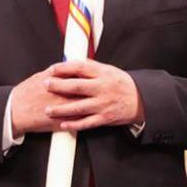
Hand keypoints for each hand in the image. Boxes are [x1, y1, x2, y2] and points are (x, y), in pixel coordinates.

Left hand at [11, 60, 141, 135]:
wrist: (140, 99)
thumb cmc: (121, 84)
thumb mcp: (108, 70)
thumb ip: (90, 67)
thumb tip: (71, 62)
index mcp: (102, 74)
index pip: (79, 68)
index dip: (63, 68)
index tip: (51, 69)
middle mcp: (102, 88)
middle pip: (76, 87)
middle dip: (58, 86)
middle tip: (45, 85)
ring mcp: (103, 104)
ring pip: (78, 107)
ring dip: (61, 109)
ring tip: (48, 109)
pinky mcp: (105, 118)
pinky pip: (86, 123)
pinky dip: (74, 124)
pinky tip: (63, 124)